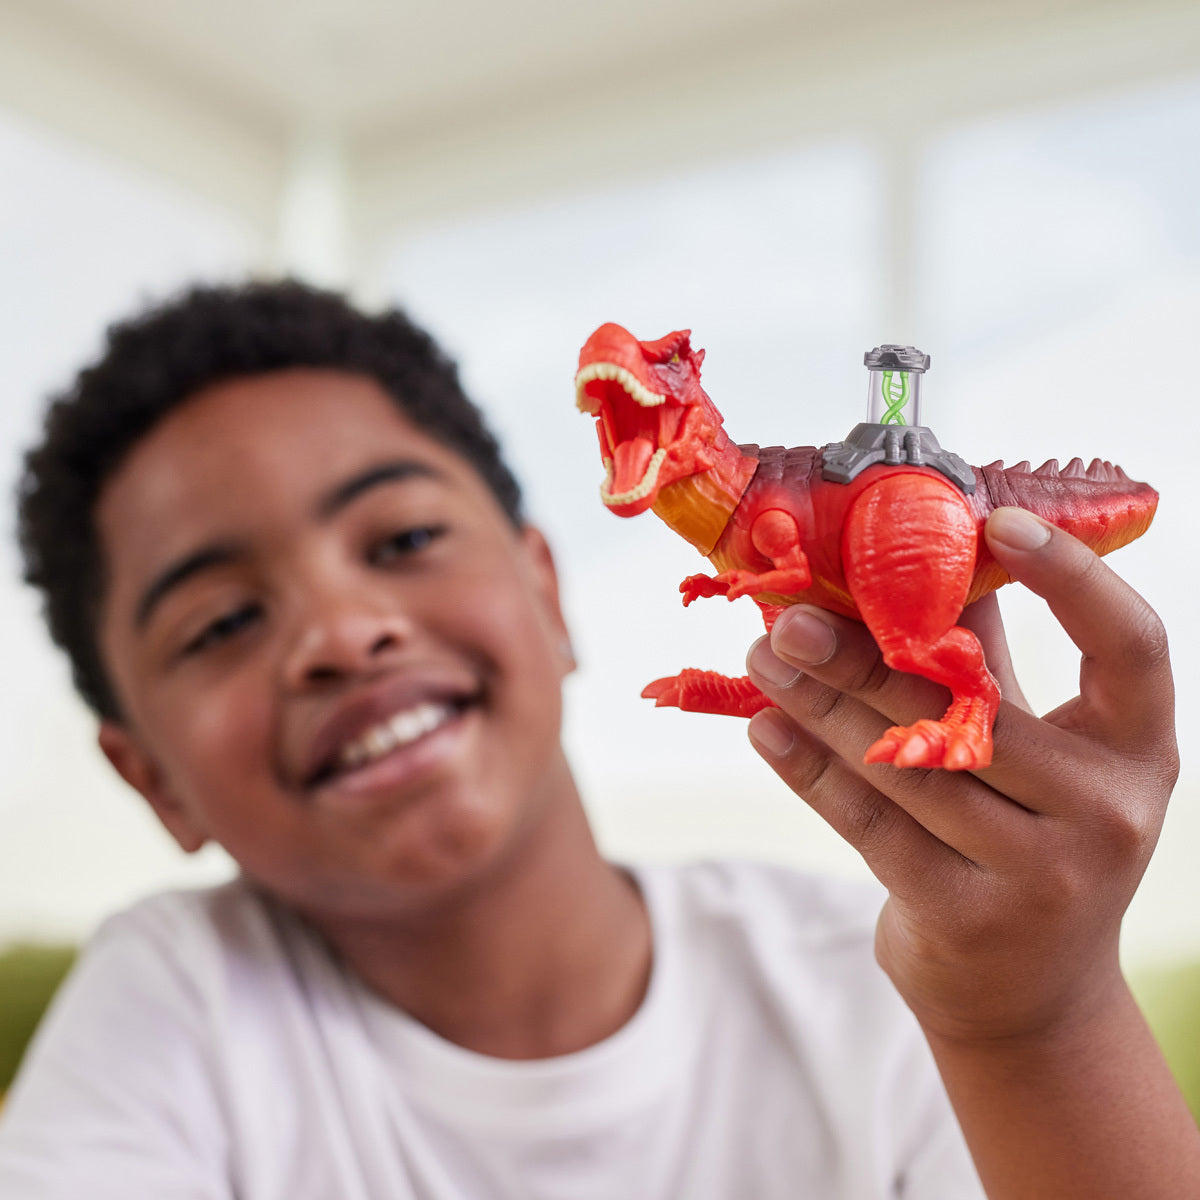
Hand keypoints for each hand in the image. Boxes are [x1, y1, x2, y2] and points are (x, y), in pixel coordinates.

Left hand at [744, 506, 1178, 1043]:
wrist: (1031, 995)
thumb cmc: (1026, 839)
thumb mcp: (1036, 753)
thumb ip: (988, 664)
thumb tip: (919, 558)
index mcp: (1137, 748)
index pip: (1130, 644)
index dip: (1073, 576)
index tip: (997, 518)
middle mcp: (1107, 809)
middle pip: (975, 706)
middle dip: (868, 652)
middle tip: (791, 610)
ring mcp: (1043, 873)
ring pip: (910, 763)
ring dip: (822, 704)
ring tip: (765, 656)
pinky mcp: (971, 917)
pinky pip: (873, 827)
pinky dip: (811, 772)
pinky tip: (766, 727)